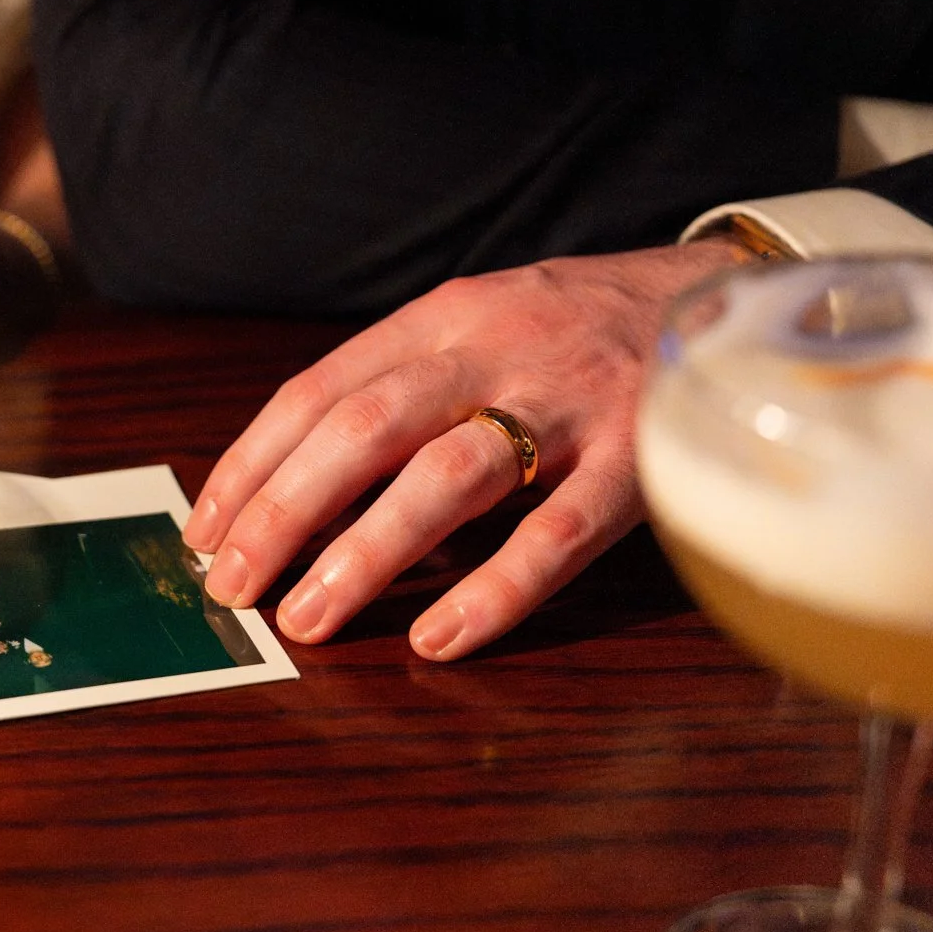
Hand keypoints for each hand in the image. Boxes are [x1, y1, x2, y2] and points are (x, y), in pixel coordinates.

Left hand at [183, 240, 746, 661]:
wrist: (726, 293)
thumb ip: (401, 386)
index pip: (318, 390)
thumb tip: (297, 487)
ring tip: (310, 619)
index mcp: (441, 321)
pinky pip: (558, 532)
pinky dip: (495, 588)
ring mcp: (569, 402)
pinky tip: (441, 637)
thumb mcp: (481, 327)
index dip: (252, 465)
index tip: (206, 534)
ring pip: (448, 474)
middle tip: (235, 587)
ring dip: (367, 551)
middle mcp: (494, 351)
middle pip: (364, 427)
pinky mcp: (640, 458)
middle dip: (286, 510)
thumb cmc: (577, 329)